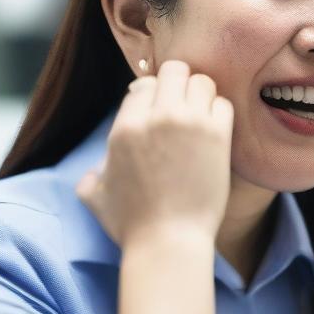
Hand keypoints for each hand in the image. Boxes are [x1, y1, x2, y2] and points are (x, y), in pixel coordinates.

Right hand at [75, 60, 233, 248]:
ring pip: (202, 81)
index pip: (144, 84)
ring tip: (201, 118)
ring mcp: (189, 123)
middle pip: (175, 70)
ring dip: (202, 97)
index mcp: (125, 126)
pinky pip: (223, 103)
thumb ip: (90, 176)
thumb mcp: (95, 197)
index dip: (153, 96)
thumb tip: (93, 173)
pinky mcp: (217, 135)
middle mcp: (156, 117)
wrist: (169, 242)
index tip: (160, 113)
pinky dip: (220, 113)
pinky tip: (215, 132)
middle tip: (184, 108)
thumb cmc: (132, 225)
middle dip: (179, 85)